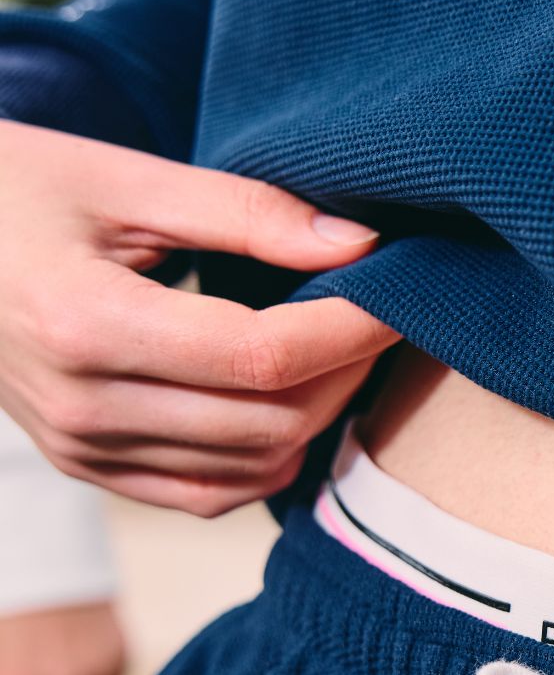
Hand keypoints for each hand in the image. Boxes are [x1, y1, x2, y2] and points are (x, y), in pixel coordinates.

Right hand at [0, 120, 398, 515]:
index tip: (396, 291)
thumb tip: (360, 245)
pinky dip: (268, 458)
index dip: (347, 330)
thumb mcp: (123, 178)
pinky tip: (287, 402)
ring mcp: (82, 451)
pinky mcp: (90, 470)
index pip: (259, 357)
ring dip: (315, 416)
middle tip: (374, 313)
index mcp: (83, 326)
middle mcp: (81, 409)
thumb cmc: (17, 189)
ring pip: (251, 469)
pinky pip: (209, 496)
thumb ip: (246, 210)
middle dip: (343, 372)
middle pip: (267, 422)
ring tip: (336, 350)